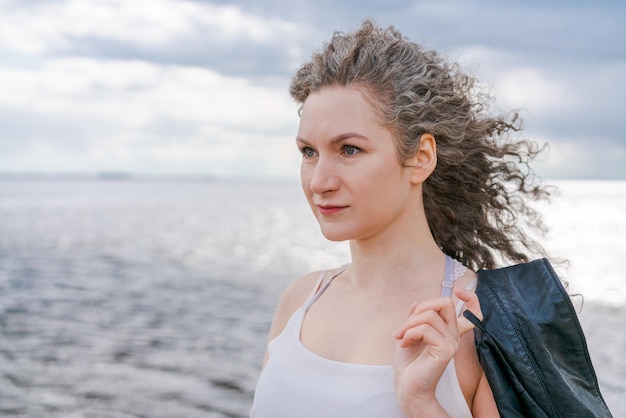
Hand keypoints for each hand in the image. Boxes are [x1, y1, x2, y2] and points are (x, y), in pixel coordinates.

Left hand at [392, 287, 481, 415]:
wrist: (407, 385)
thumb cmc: (408, 362)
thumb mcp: (409, 332)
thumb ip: (416, 316)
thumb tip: (417, 303)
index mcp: (448, 330)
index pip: (472, 309)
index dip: (470, 296)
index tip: (459, 289)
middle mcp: (453, 335)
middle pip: (444, 302)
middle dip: (420, 308)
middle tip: (406, 326)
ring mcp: (451, 343)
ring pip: (430, 315)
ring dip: (408, 324)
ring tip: (401, 337)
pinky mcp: (446, 350)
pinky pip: (425, 329)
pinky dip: (409, 333)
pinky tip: (404, 343)